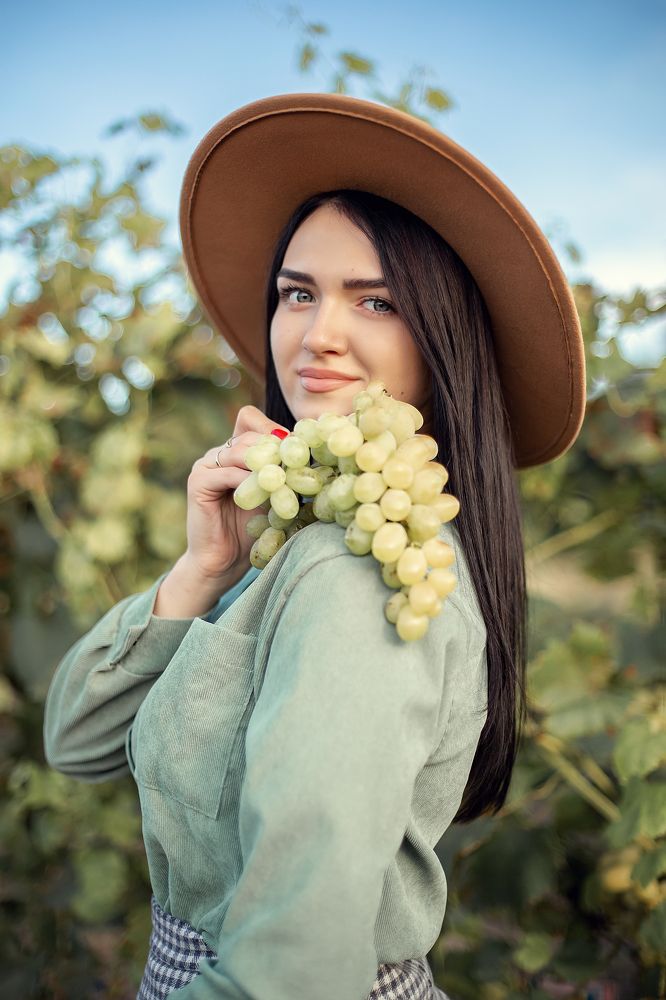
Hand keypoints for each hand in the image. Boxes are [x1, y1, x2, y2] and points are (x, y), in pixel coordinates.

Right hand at [184, 405, 290, 579]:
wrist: (224, 562)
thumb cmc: (252, 532)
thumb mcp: (274, 497)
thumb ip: (285, 474)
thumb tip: (316, 457)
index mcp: (234, 451)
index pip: (250, 418)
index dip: (272, 429)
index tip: (295, 449)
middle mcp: (218, 452)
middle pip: (249, 433)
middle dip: (275, 449)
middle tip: (296, 466)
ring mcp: (205, 464)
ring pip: (240, 449)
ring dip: (265, 464)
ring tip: (283, 481)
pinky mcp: (198, 481)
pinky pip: (227, 472)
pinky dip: (249, 481)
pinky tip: (265, 494)